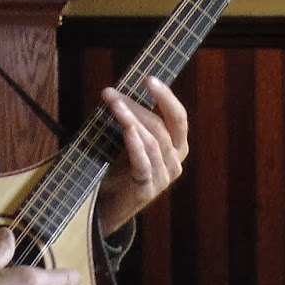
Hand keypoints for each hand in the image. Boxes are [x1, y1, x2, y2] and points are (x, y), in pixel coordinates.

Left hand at [96, 76, 187, 235]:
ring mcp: (163, 177)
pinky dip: (136, 146)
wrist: (107, 206)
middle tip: (112, 93)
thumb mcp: (128, 141)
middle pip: (161, 126)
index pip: (178, 117)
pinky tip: (127, 131)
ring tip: (113, 104)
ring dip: (131, 120)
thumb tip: (118, 90)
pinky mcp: (147, 190)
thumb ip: (131, 121)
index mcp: (175, 146)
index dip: (166, 96)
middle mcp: (174, 161)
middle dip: (136, 106)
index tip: (148, 78)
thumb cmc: (118, 168)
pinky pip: (144, 164)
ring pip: (152, 142)